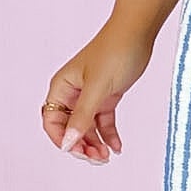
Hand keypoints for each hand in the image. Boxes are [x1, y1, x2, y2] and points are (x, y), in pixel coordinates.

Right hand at [42, 19, 155, 163]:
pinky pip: (103, 121)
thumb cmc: (115, 52)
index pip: (52, 122)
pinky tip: (117, 147)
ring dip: (95, 144)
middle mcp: (72, 93)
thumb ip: (83, 116)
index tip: (78, 152)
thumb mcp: (98, 88)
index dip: (62, 140)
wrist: (138, 32)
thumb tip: (67, 143)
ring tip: (107, 156)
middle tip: (98, 158)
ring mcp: (90, 95)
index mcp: (62, 87)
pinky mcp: (107, 96)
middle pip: (69, 128)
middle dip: (80, 145)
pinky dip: (109, 135)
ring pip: (86, 127)